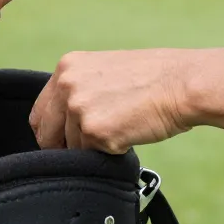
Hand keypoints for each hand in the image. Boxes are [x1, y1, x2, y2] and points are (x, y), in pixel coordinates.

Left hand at [29, 49, 196, 153]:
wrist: (183, 83)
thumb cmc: (155, 78)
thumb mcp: (104, 71)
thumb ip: (80, 90)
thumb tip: (66, 121)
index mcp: (67, 67)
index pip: (40, 113)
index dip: (51, 133)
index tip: (63, 143)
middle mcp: (66, 85)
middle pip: (46, 134)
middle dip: (64, 148)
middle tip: (88, 149)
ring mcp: (79, 108)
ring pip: (72, 148)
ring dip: (93, 148)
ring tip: (123, 129)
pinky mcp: (95, 131)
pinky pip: (92, 156)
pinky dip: (110, 153)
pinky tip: (130, 134)